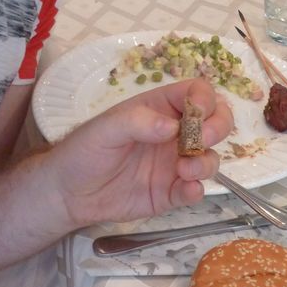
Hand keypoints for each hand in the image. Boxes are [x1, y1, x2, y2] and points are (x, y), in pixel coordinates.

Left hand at [42, 77, 233, 228]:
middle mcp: (174, 134)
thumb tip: (173, 126)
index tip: (198, 114)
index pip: (196, 93)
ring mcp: (174, 164)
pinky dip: (197, 190)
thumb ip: (137, 122)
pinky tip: (187, 190)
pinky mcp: (170, 193)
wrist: (69, 193)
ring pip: (210, 158)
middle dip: (217, 128)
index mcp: (159, 109)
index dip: (205, 99)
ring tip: (184, 170)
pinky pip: (195, 190)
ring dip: (206, 162)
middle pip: (215, 122)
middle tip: (201, 140)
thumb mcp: (105, 128)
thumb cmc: (85, 150)